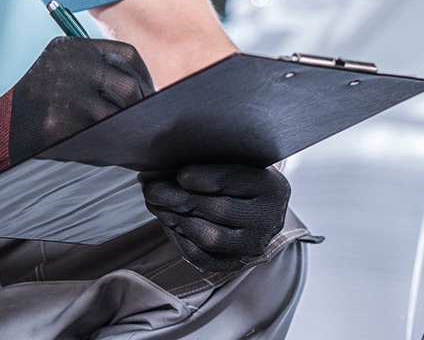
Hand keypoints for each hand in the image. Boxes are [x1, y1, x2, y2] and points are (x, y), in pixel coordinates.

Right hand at [0, 37, 152, 192]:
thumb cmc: (37, 107)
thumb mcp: (61, 73)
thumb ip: (98, 73)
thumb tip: (151, 93)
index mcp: (69, 48)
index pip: (127, 56)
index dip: (144, 78)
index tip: (147, 96)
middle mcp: (67, 65)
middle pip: (128, 87)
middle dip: (140, 109)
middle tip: (141, 122)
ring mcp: (62, 95)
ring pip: (118, 115)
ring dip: (125, 129)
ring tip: (122, 136)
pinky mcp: (58, 124)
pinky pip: (102, 136)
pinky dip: (111, 144)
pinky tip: (106, 147)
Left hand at [141, 164, 290, 271]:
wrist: (258, 211)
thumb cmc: (240, 179)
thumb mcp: (237, 161)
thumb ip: (212, 159)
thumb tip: (169, 161)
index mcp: (271, 188)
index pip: (235, 181)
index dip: (204, 178)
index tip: (179, 173)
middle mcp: (267, 220)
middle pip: (219, 210)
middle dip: (179, 198)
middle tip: (151, 187)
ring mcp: (251, 246)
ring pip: (209, 237)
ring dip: (174, 217)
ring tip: (154, 201)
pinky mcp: (233, 264)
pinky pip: (200, 256)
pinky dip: (177, 236)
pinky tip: (165, 218)